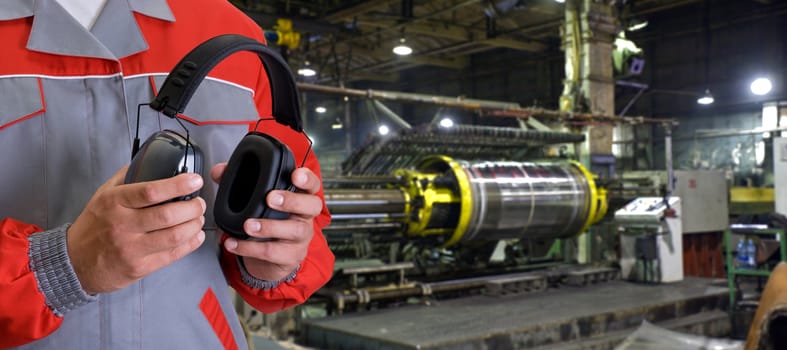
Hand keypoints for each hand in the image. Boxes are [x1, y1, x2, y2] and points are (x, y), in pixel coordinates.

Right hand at [67, 166, 206, 293]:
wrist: (74, 263)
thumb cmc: (93, 226)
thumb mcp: (103, 195)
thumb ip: (127, 177)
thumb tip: (151, 159)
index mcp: (114, 203)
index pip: (150, 191)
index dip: (178, 185)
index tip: (195, 180)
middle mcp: (122, 225)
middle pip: (168, 215)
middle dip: (192, 207)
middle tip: (199, 203)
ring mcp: (131, 249)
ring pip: (174, 236)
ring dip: (194, 225)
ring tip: (198, 218)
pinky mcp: (139, 268)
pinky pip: (173, 255)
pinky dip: (190, 244)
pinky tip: (196, 235)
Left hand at [211, 163, 321, 280]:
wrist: (270, 258)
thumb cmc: (267, 222)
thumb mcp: (256, 200)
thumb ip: (238, 182)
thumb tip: (219, 171)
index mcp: (300, 197)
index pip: (312, 185)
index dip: (307, 179)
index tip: (295, 175)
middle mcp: (305, 216)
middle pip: (311, 205)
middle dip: (291, 200)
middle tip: (270, 198)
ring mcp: (301, 237)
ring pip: (294, 230)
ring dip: (269, 227)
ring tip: (248, 225)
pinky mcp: (291, 256)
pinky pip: (273, 252)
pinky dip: (250, 248)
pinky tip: (234, 243)